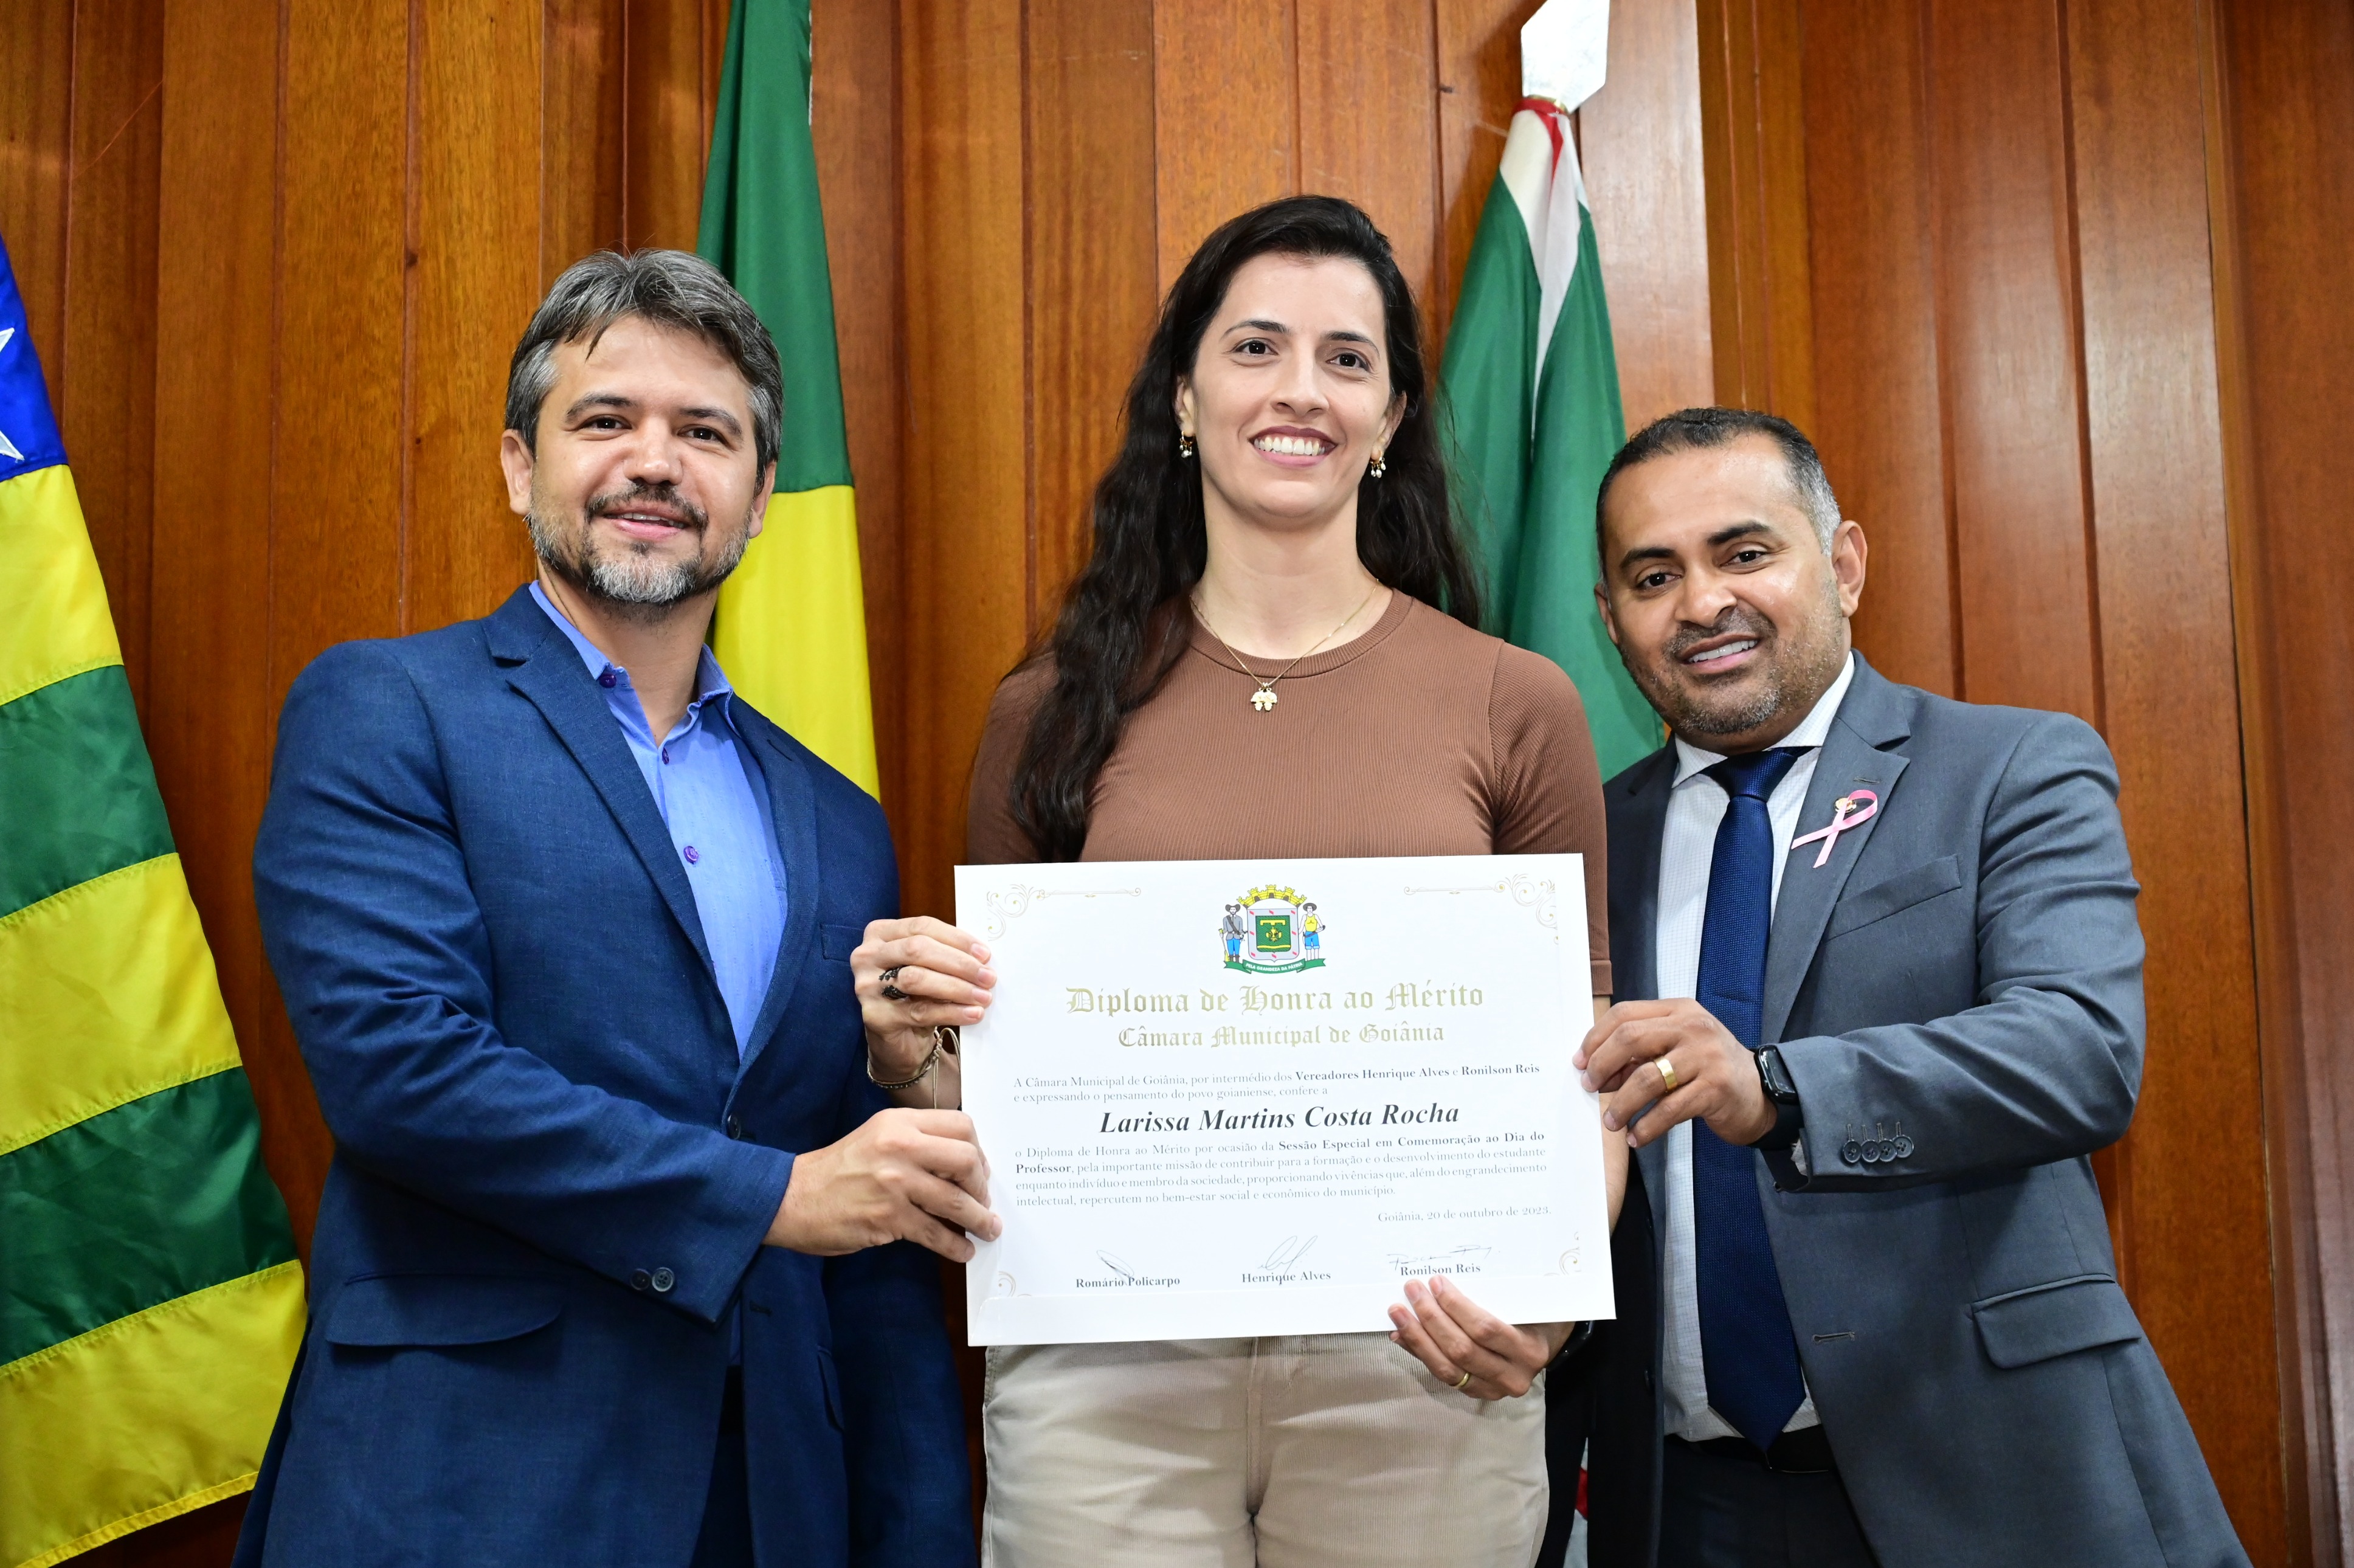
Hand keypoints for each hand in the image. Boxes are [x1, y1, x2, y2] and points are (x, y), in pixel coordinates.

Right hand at [765, 1108, 1000, 1261]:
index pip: (960, 1125)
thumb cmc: (837, 1170)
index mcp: (899, 1123)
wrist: (791, 1197)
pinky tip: (962, 1250)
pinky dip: (955, 1246)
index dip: (978, 1150)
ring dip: (979, 1219)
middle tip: (983, 1201)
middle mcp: (900, 1146)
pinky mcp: (888, 1217)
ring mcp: (895, 1183)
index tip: (980, 1170)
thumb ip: (916, 1142)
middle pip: (966, 1160)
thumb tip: (962, 1165)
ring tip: (987, 1229)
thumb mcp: (876, 1138)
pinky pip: (935, 1234)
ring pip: (956, 1201)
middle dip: (982, 1185)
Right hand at [855, 917, 994, 1083]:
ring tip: (983, 996)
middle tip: (987, 976)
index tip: (984, 953)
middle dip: (959, 963)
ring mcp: (867, 986)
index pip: (921, 926)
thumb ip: (944, 954)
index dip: (956, 938)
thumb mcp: (926, 967)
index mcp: (880, 934)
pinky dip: (951, 1011)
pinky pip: (920, 1011)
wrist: (897, 1039)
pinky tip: (972, 1013)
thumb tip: (982, 956)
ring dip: (957, 987)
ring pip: (917, 979)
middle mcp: (867, 956)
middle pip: (917, 950)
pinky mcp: (875, 1016)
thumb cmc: (915, 995)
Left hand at [1387, 1276, 1569, 1398]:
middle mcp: (1512, 1376)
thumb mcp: (1527, 1303)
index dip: (1456, 1306)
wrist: (1547, 1345)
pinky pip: (1441, 1374)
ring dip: (1417, 1338)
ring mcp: (1492, 1389)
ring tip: (1398, 1313)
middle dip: (1431, 1318)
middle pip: (1461, 1350)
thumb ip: (1499, 1295)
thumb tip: (1447, 1283)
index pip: (1485, 1329)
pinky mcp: (1475, 1393)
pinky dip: (1419, 1353)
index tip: (1437, 1283)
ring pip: (1446, 1368)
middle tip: (1413, 1291)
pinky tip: (1402, 1335)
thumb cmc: (1535, 1317)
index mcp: (1528, 1350)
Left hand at [1576, 998, 1773, 1149]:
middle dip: (1602, 1065)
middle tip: (1591, 1088)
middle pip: (1630, 1039)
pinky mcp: (1716, 1088)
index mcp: (1679, 1011)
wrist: (1760, 1092)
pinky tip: (1636, 1137)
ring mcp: (1707, 1056)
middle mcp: (1693, 1027)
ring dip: (1622, 1104)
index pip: (1625, 1013)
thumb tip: (1597, 1073)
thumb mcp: (1677, 1049)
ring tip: (1612, 1121)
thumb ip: (1641, 1053)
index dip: (1596, 1037)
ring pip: (1646, 1078)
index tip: (1580, 1062)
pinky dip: (1646, 1127)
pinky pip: (1669, 1110)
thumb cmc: (1709, 1069)